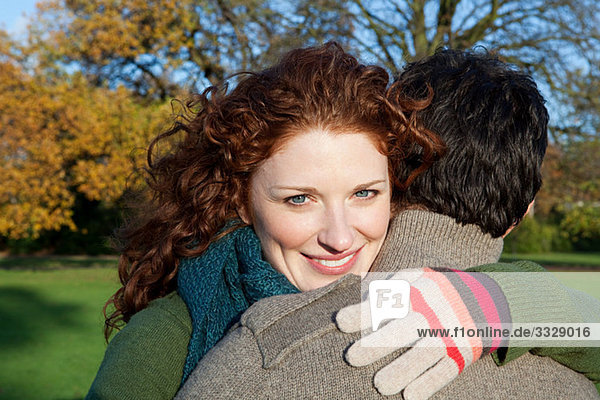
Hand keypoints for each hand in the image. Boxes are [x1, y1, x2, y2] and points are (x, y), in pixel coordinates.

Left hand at [336, 268, 508, 399]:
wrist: (488, 300)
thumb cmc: (437, 291)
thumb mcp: (418, 277)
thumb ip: (390, 284)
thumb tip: (360, 289)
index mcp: (418, 292)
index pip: (387, 302)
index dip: (363, 312)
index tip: (340, 321)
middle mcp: (433, 313)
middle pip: (404, 329)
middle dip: (378, 343)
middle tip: (352, 357)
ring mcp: (449, 335)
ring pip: (424, 355)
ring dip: (402, 371)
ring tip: (379, 385)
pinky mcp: (462, 355)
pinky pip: (445, 371)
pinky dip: (428, 384)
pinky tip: (409, 396)